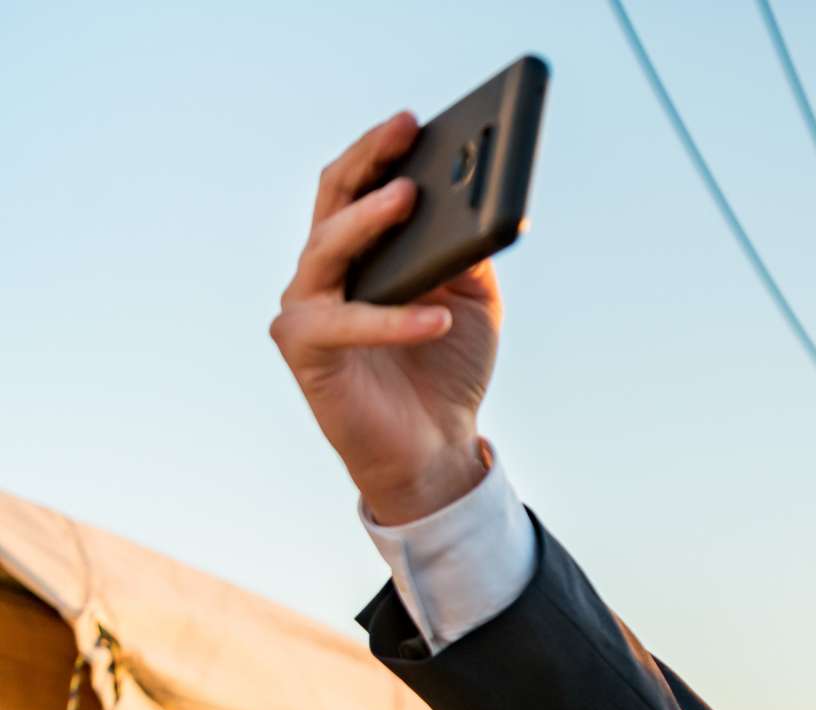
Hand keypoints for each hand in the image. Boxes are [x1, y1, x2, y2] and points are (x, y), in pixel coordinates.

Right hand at [269, 112, 501, 523]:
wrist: (435, 447)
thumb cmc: (446, 369)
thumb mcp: (471, 302)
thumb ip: (465, 256)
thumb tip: (473, 207)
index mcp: (358, 254)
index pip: (357, 186)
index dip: (380, 151)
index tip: (414, 120)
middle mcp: (322, 272)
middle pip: (333, 199)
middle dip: (368, 160)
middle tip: (405, 131)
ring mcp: (307, 308)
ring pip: (328, 248)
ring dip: (370, 220)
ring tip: (411, 196)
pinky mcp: (306, 351)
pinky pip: (349, 324)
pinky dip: (396, 320)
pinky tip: (437, 317)